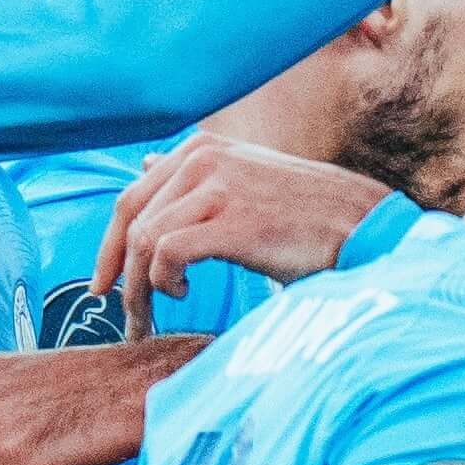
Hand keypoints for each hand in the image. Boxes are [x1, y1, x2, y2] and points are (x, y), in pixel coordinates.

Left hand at [90, 136, 389, 330]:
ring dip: (141, 290)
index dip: (109, 247)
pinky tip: (185, 293)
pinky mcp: (232, 220)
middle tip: (126, 316)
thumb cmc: (301, 213)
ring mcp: (217, 187)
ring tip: (155, 316)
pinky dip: (164, 282)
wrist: (360, 227)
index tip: (104, 286)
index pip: (130, 199)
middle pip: (130, 221)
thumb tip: (143, 164)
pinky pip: (167, 254)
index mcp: (199, 149)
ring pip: (145, 241)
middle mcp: (202, 159)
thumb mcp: (240, 179)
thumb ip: (191, 176)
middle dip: (119, 275)